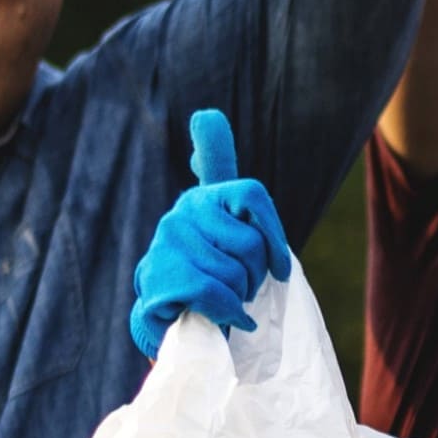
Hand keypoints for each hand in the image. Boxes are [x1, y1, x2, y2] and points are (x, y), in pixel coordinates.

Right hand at [131, 111, 293, 359]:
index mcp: (204, 198)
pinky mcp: (157, 278)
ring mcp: (164, 245)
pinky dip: (227, 311)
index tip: (280, 269)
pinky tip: (222, 318)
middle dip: (256, 277)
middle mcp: (181, 214)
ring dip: (239, 298)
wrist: (174, 322)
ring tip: (223, 301)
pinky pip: (212, 292)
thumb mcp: (227, 225)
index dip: (273, 234)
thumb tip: (206, 115)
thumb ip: (220, 171)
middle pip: (250, 244)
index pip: (251, 194)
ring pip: (234, 272)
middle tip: (240, 289)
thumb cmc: (213, 275)